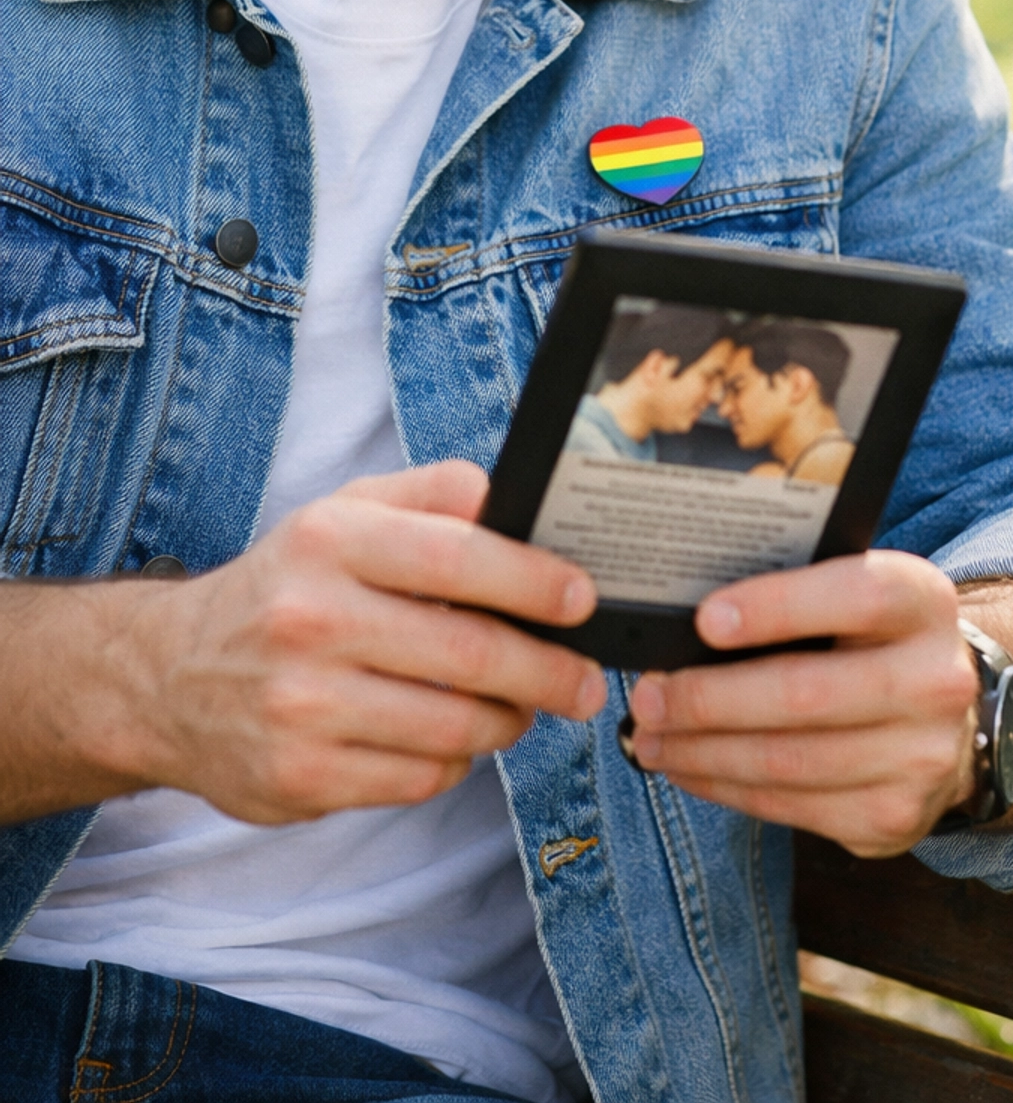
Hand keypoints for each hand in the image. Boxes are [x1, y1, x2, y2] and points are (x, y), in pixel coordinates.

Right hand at [106, 461, 605, 824]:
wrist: (169, 677)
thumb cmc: (287, 586)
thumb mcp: (344, 512)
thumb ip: (432, 493)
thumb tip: (511, 496)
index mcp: (330, 542)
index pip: (458, 557)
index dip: (534, 581)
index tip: (583, 600)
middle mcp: (310, 620)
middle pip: (470, 654)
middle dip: (548, 671)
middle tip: (584, 681)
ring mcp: (301, 706)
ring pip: (454, 727)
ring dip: (508, 720)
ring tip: (520, 707)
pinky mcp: (298, 777)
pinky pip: (419, 778)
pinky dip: (454, 761)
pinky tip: (451, 739)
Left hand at [624, 551, 976, 857]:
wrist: (945, 720)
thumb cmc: (869, 640)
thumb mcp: (853, 598)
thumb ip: (793, 595)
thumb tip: (687, 626)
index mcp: (922, 601)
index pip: (854, 596)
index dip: (775, 608)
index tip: (703, 620)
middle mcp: (936, 680)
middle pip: (805, 692)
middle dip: (709, 699)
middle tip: (646, 697)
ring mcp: (921, 758)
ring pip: (788, 760)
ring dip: (704, 753)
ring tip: (651, 738)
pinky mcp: (893, 818)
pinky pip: (792, 807)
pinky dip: (728, 789)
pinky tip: (691, 769)